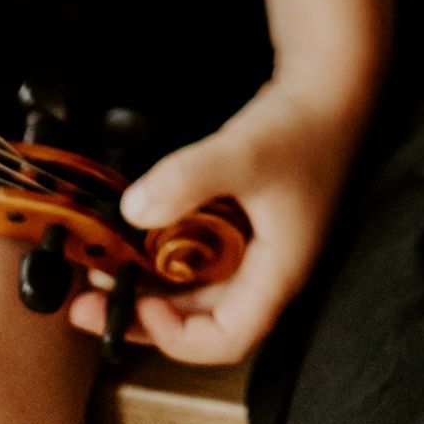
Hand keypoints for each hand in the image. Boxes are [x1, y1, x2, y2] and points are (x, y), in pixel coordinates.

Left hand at [67, 69, 371, 364]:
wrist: (329, 85)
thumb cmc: (302, 124)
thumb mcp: (244, 152)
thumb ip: (189, 179)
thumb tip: (132, 211)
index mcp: (277, 271)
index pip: (227, 338)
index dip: (177, 336)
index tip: (138, 307)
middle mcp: (268, 271)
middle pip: (204, 321)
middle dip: (147, 315)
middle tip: (94, 303)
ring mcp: (258, 249)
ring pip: (199, 290)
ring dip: (153, 286)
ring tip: (106, 271)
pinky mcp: (247, 227)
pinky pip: (202, 260)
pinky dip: (168, 257)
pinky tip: (140, 236)